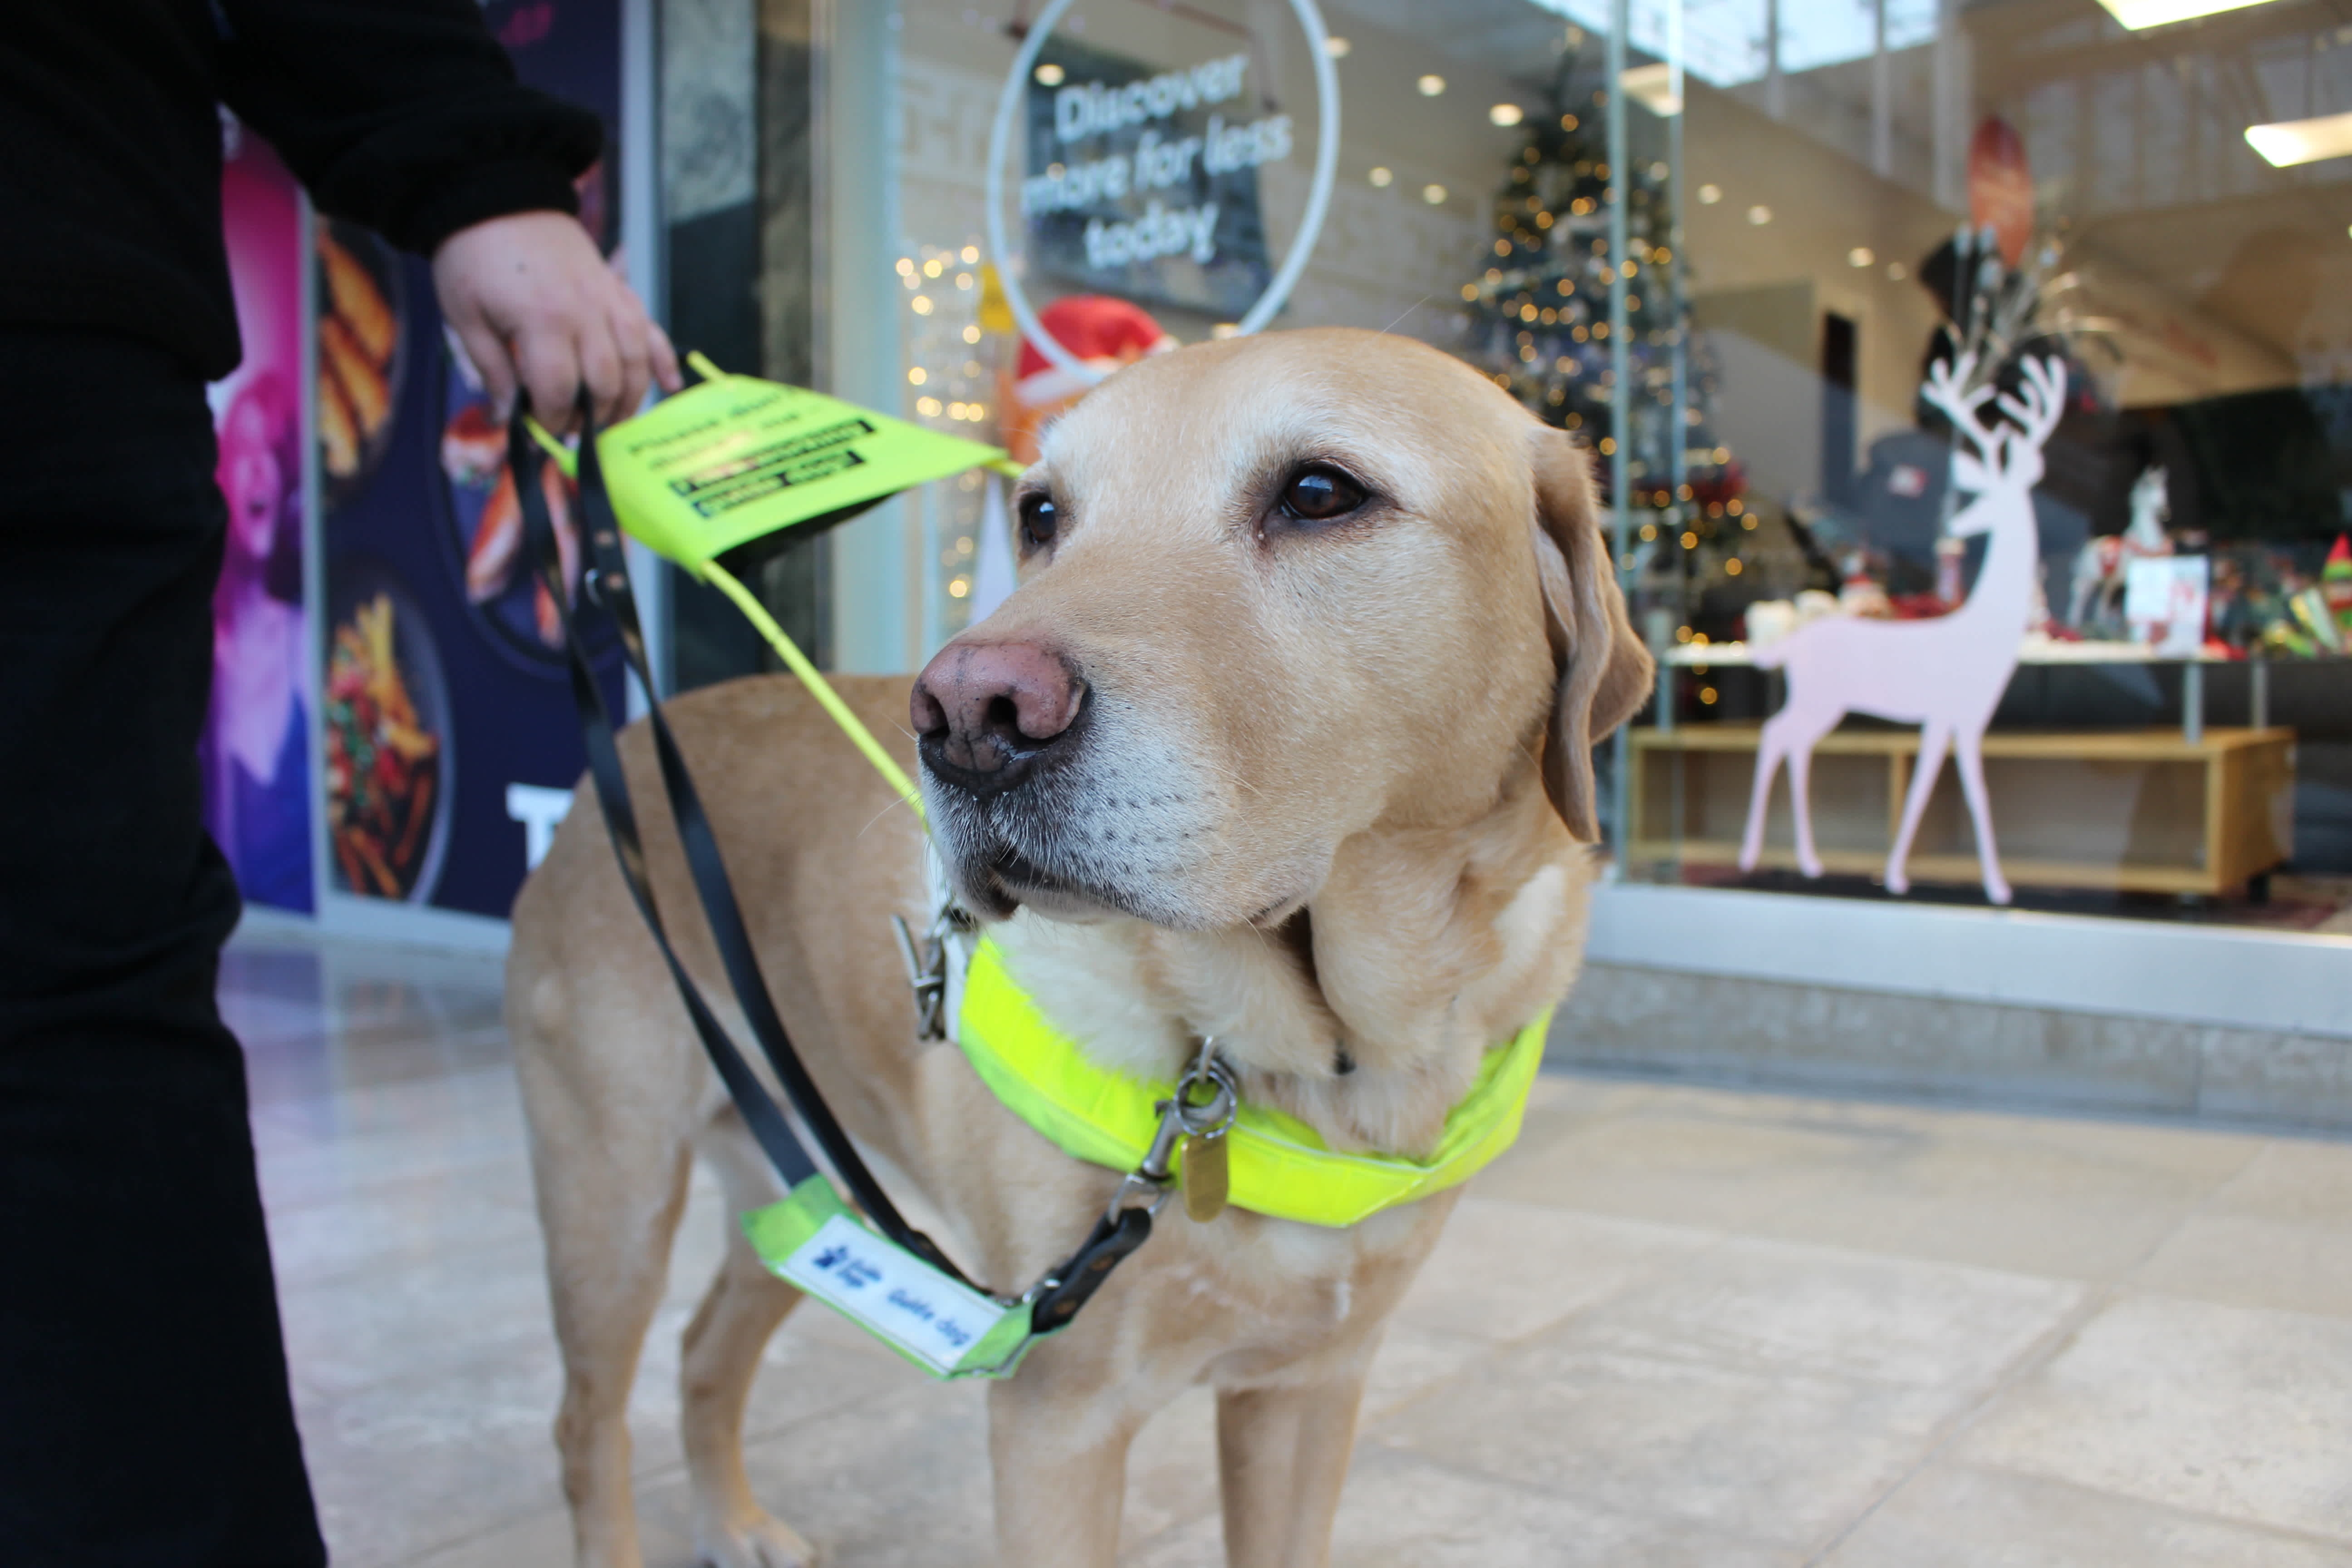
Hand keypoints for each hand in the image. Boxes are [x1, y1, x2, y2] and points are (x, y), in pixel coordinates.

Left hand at [432, 211, 680, 432]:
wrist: (496, 194)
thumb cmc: (473, 255)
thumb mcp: (465, 316)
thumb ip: (492, 369)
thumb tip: (507, 417)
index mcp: (543, 320)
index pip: (560, 391)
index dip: (553, 420)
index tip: (540, 432)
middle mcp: (586, 312)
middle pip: (604, 384)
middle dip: (590, 417)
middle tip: (571, 431)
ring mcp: (608, 299)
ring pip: (634, 363)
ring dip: (628, 400)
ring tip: (609, 421)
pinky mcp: (617, 288)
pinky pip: (650, 329)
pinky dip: (663, 359)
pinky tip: (670, 386)